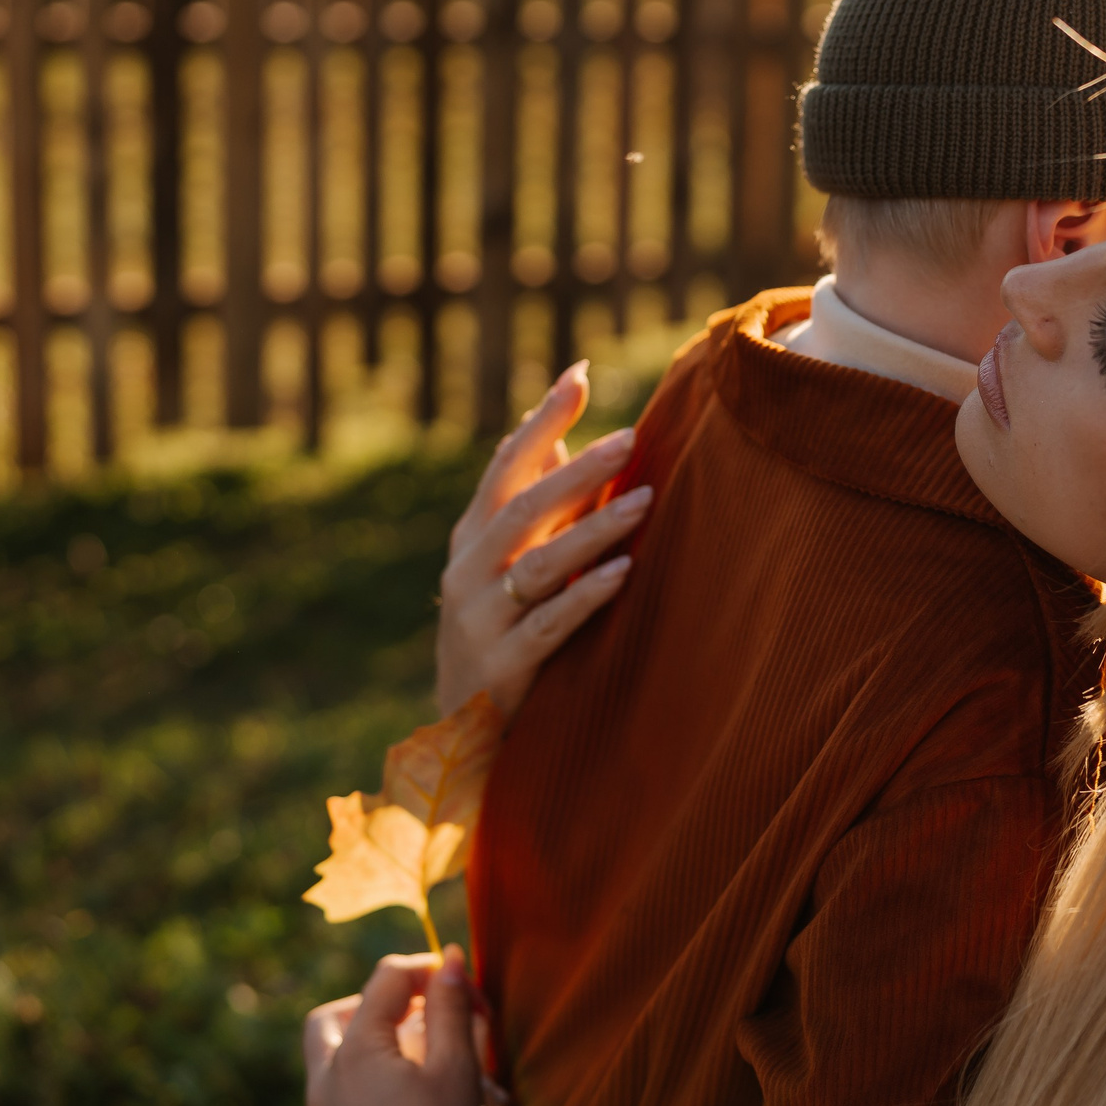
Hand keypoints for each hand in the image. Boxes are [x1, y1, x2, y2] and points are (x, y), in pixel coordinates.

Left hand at [302, 947, 485, 1105]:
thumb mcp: (457, 1069)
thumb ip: (451, 1008)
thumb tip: (449, 958)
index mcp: (355, 1054)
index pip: (386, 982)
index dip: (427, 971)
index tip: (460, 985)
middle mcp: (323, 1088)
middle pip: (328, 1022)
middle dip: (366, 1010)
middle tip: (411, 1019)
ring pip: (328, 1076)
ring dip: (365, 1062)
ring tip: (417, 1078)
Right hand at [437, 362, 653, 717]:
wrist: (461, 729)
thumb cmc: (498, 627)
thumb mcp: (504, 563)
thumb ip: (530, 503)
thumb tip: (562, 435)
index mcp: (473, 535)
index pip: (506, 467)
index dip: (541, 422)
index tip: (579, 376)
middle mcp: (469, 569)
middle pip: (523, 507)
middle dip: (577, 470)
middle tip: (631, 439)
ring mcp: (480, 618)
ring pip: (539, 564)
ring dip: (593, 529)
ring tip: (645, 501)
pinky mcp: (502, 665)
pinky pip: (548, 624)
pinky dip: (585, 596)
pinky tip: (624, 573)